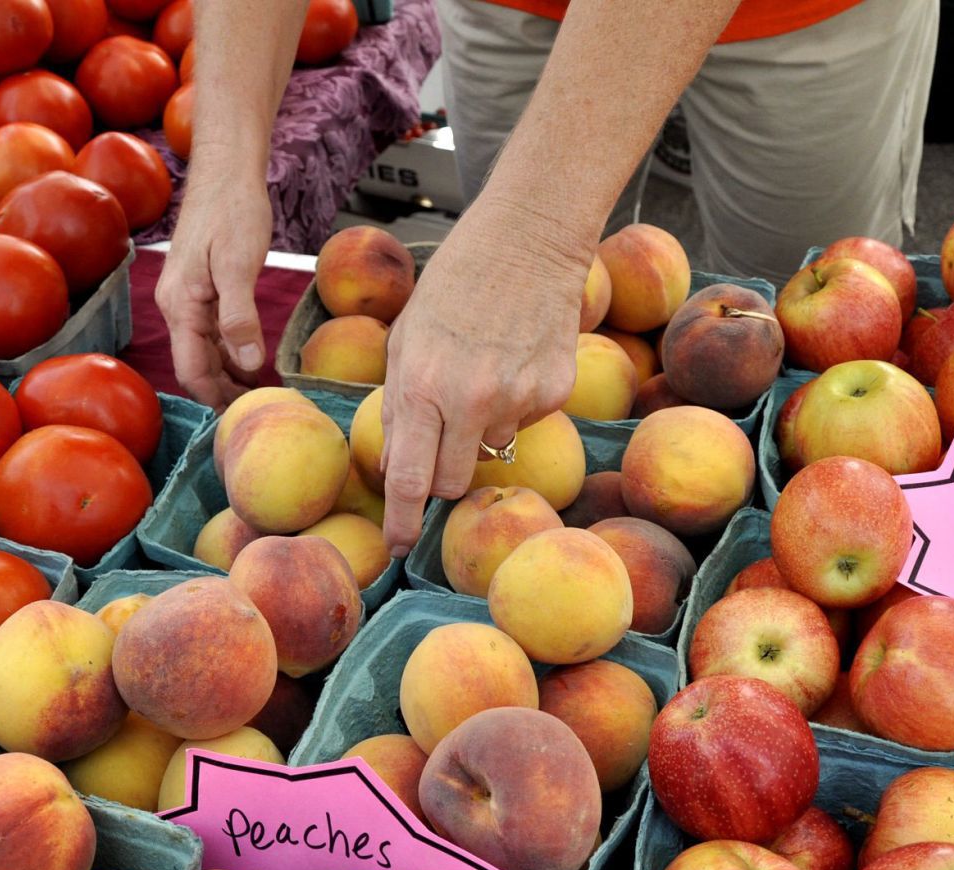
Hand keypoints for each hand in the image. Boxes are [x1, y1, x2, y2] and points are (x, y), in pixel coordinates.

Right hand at [154, 175, 272, 407]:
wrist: (226, 170)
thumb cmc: (232, 210)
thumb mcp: (238, 263)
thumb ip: (239, 316)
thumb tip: (248, 364)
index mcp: (180, 304)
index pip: (190, 368)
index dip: (214, 397)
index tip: (240, 418)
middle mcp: (177, 305)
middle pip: (196, 364)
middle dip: (222, 392)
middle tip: (255, 414)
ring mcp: (188, 298)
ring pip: (205, 350)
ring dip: (229, 375)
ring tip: (259, 395)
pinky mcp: (201, 288)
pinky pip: (212, 332)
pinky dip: (232, 353)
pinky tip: (253, 364)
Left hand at [378, 201, 588, 554]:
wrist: (528, 240)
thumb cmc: (455, 283)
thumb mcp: (407, 338)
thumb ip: (401, 406)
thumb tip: (398, 470)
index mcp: (421, 386)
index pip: (409, 480)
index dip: (402, 521)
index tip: (399, 546)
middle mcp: (470, 400)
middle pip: (454, 484)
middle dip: (445, 476)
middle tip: (445, 444)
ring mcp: (517, 399)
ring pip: (494, 451)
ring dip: (483, 429)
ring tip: (484, 373)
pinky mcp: (555, 392)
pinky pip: (528, 421)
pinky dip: (518, 402)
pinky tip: (515, 358)